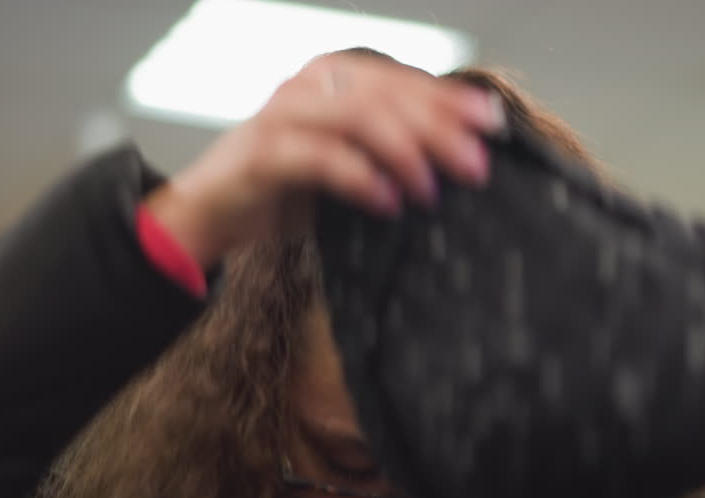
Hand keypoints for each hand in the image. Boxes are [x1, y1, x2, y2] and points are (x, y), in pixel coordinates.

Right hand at [144, 51, 504, 266]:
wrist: (212, 213)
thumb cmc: (285, 188)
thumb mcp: (349, 162)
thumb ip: (391, 149)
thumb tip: (464, 155)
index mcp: (334, 77)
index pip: (404, 81)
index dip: (451, 100)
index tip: (493, 125)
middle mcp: (310, 85)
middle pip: (389, 96)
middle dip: (440, 130)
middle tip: (475, 167)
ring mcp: (284, 114)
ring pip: (359, 117)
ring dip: (405, 154)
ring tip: (432, 190)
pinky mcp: (263, 152)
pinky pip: (321, 158)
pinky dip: (360, 178)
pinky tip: (388, 201)